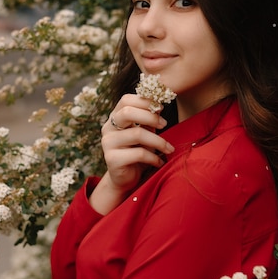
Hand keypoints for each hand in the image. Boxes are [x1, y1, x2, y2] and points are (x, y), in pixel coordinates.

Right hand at [89, 94, 174, 214]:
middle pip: (128, 112)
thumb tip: (160, 104)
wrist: (126, 179)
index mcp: (115, 117)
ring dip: (158, 141)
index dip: (145, 101)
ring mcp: (108, 143)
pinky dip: (154, 157)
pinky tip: (160, 162)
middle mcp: (108, 128)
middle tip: (165, 124)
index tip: (161, 108)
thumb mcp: (144, 132)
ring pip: (137, 134)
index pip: (126, 100)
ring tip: (169, 148)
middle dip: (151, 117)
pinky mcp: (112, 159)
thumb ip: (148, 119)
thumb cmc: (137, 151)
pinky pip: (139, 154)